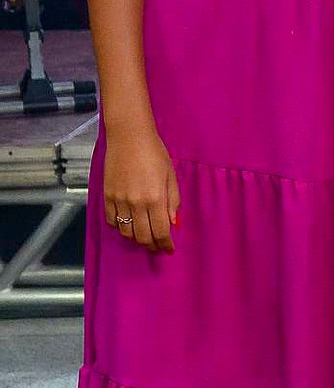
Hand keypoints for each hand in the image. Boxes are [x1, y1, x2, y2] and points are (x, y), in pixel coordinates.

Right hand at [103, 126, 180, 252]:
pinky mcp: (107, 196)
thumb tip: (171, 223)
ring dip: (136, 238)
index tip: (169, 250)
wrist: (129, 137)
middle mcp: (136, 203)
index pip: (160, 232)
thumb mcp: (170, 177)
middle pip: (143, 237)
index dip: (165, 245)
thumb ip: (172, 202)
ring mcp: (119, 201)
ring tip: (144, 236)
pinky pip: (112, 221)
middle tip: (158, 247)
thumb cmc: (154, 153)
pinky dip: (120, 227)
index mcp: (155, 199)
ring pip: (126, 232)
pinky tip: (128, 224)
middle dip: (152, 246)